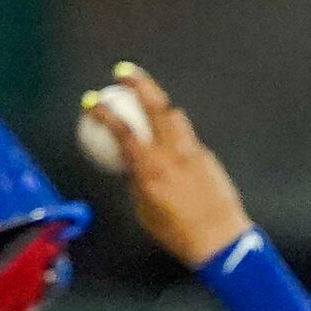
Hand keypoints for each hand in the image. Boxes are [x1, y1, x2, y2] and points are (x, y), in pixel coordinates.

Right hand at [83, 63, 253, 268]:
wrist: (219, 239)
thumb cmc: (176, 233)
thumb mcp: (144, 211)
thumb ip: (136, 183)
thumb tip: (130, 167)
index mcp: (150, 170)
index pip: (122, 131)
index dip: (104, 112)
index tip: (92, 101)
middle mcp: (171, 154)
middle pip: (155, 105)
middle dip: (138, 82)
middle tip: (123, 71)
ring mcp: (191, 152)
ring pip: (174, 115)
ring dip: (158, 102)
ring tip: (147, 98)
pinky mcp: (206, 156)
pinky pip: (185, 135)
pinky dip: (173, 130)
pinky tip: (168, 136)